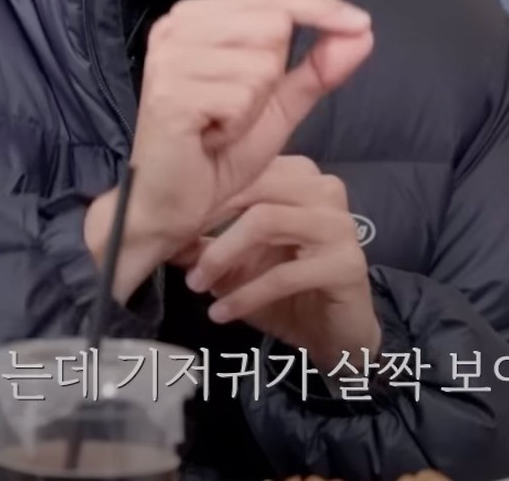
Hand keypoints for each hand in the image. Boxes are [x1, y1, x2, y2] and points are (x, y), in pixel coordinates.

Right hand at [85, 0, 372, 302]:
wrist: (170, 205)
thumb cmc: (219, 152)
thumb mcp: (278, 104)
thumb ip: (318, 69)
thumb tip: (363, 31)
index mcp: (199, 17)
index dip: (320, 6)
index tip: (362, 23)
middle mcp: (178, 24)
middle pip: (273, 23)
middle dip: (273, 75)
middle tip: (238, 109)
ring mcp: (171, 56)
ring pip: (262, 61)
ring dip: (255, 105)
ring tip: (222, 124)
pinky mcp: (170, 91)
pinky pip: (242, 95)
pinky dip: (238, 125)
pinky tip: (211, 137)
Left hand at [173, 155, 381, 373]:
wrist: (338, 336)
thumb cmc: (288, 292)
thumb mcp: (241, 264)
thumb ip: (206, 244)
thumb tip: (162, 234)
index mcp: (302, 177)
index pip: (247, 171)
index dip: (207, 196)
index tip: (173, 223)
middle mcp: (325, 190)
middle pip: (254, 188)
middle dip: (210, 221)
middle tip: (182, 255)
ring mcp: (339, 224)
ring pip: (264, 221)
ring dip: (222, 256)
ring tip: (197, 285)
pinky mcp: (346, 263)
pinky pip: (283, 273)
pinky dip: (244, 294)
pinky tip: (221, 313)